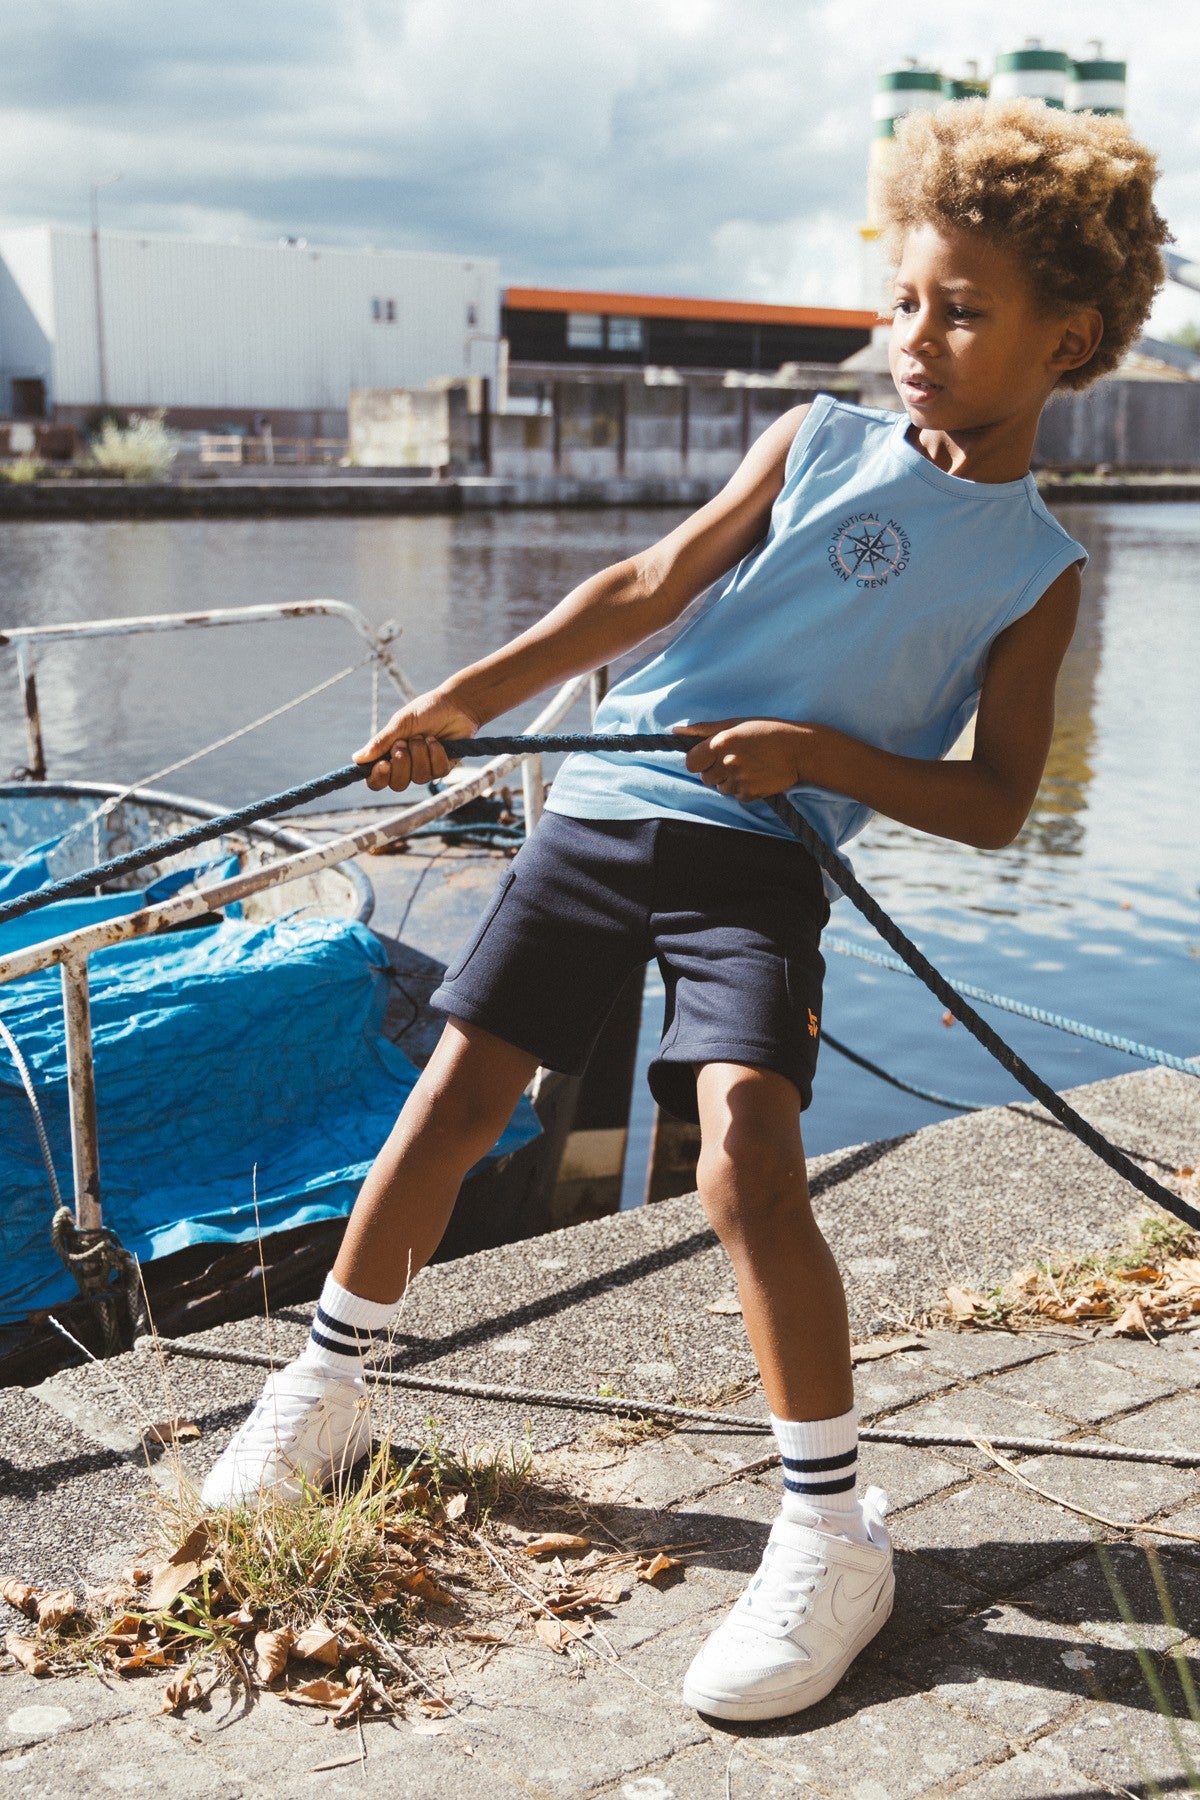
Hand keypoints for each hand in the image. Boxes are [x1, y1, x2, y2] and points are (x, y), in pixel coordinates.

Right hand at [354, 689, 480, 791]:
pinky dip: (436, 754)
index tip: (383, 764)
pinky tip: (437, 741)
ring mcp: (425, 769)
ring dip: (420, 754)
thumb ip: (381, 742)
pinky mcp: (443, 768)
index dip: (378, 777)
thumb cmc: (425, 711)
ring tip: (424, 737)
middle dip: (402, 763)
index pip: (377, 780)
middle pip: (397, 785)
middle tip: (405, 742)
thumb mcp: (400, 723)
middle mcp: (406, 767)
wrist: (455, 704)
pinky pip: (437, 772)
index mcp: (389, 756)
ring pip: (419, 778)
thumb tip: (356, 758)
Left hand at [673, 719, 822, 800]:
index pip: (691, 763)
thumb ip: (704, 729)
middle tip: (734, 759)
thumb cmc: (767, 731)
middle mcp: (728, 763)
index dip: (699, 761)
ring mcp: (739, 781)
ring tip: (747, 766)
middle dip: (715, 770)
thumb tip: (676, 731)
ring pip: (720, 788)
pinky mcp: (750, 794)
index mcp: (721, 743)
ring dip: (728, 780)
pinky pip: (736, 796)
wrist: (800, 750)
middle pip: (705, 778)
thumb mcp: (735, 723)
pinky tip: (755, 775)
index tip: (709, 757)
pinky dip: (742, 788)